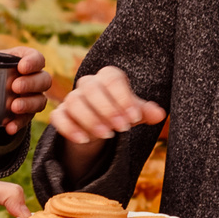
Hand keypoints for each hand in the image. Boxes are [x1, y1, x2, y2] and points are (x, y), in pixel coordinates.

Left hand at [0, 47, 53, 134]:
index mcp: (22, 59)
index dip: (33, 61)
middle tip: (14, 88)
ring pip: (40, 100)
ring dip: (28, 104)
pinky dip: (19, 124)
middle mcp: (33, 78)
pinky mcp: (27, 114)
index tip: (21, 67)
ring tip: (13, 108)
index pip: (36, 57)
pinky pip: (28, 120)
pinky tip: (9, 127)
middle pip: (43, 80)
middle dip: (31, 84)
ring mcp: (33, 97)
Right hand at [50, 65, 166, 179]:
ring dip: (91, 119)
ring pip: (74, 102)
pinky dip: (70, 128)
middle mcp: (88, 84)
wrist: (100, 128)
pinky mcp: (60, 114)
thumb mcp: (134, 113)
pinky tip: (84, 140)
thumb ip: (145, 112)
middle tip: (122, 128)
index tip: (134, 118)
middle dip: (108, 109)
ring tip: (107, 135)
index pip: (112, 79)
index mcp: (108, 77)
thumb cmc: (120, 114)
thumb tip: (160, 114)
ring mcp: (72, 99)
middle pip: (91, 88)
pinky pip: (58, 117)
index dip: (123, 98)